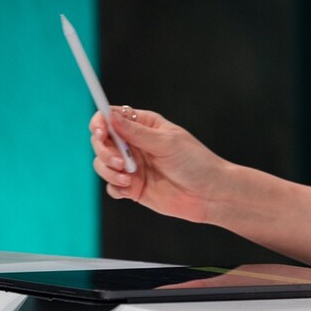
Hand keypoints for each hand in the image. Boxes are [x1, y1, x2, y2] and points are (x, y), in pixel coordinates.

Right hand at [89, 106, 229, 223]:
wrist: (210, 193)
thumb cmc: (195, 162)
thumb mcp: (167, 143)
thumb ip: (136, 132)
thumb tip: (110, 116)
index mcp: (144, 125)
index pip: (112, 117)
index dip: (101, 122)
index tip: (101, 132)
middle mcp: (135, 144)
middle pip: (102, 141)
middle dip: (105, 151)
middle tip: (120, 162)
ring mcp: (132, 166)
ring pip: (102, 164)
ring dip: (109, 171)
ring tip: (128, 178)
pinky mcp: (132, 187)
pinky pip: (111, 187)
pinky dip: (116, 188)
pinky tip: (130, 189)